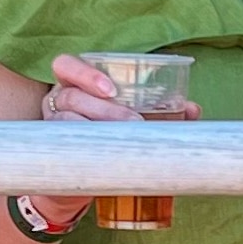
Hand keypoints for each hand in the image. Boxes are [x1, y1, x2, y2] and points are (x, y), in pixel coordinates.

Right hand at [23, 52, 163, 234]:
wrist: (84, 177)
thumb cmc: (109, 138)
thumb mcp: (131, 120)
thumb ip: (160, 111)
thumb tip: (192, 109)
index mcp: (74, 85)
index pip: (65, 66)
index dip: (85, 73)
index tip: (112, 90)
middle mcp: (57, 101)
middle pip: (71, 96)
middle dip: (106, 109)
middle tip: (136, 121)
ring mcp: (51, 127)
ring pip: (66, 120)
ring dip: (98, 127)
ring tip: (127, 137)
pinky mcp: (54, 152)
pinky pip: (62, 147)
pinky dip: (85, 148)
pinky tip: (105, 155)